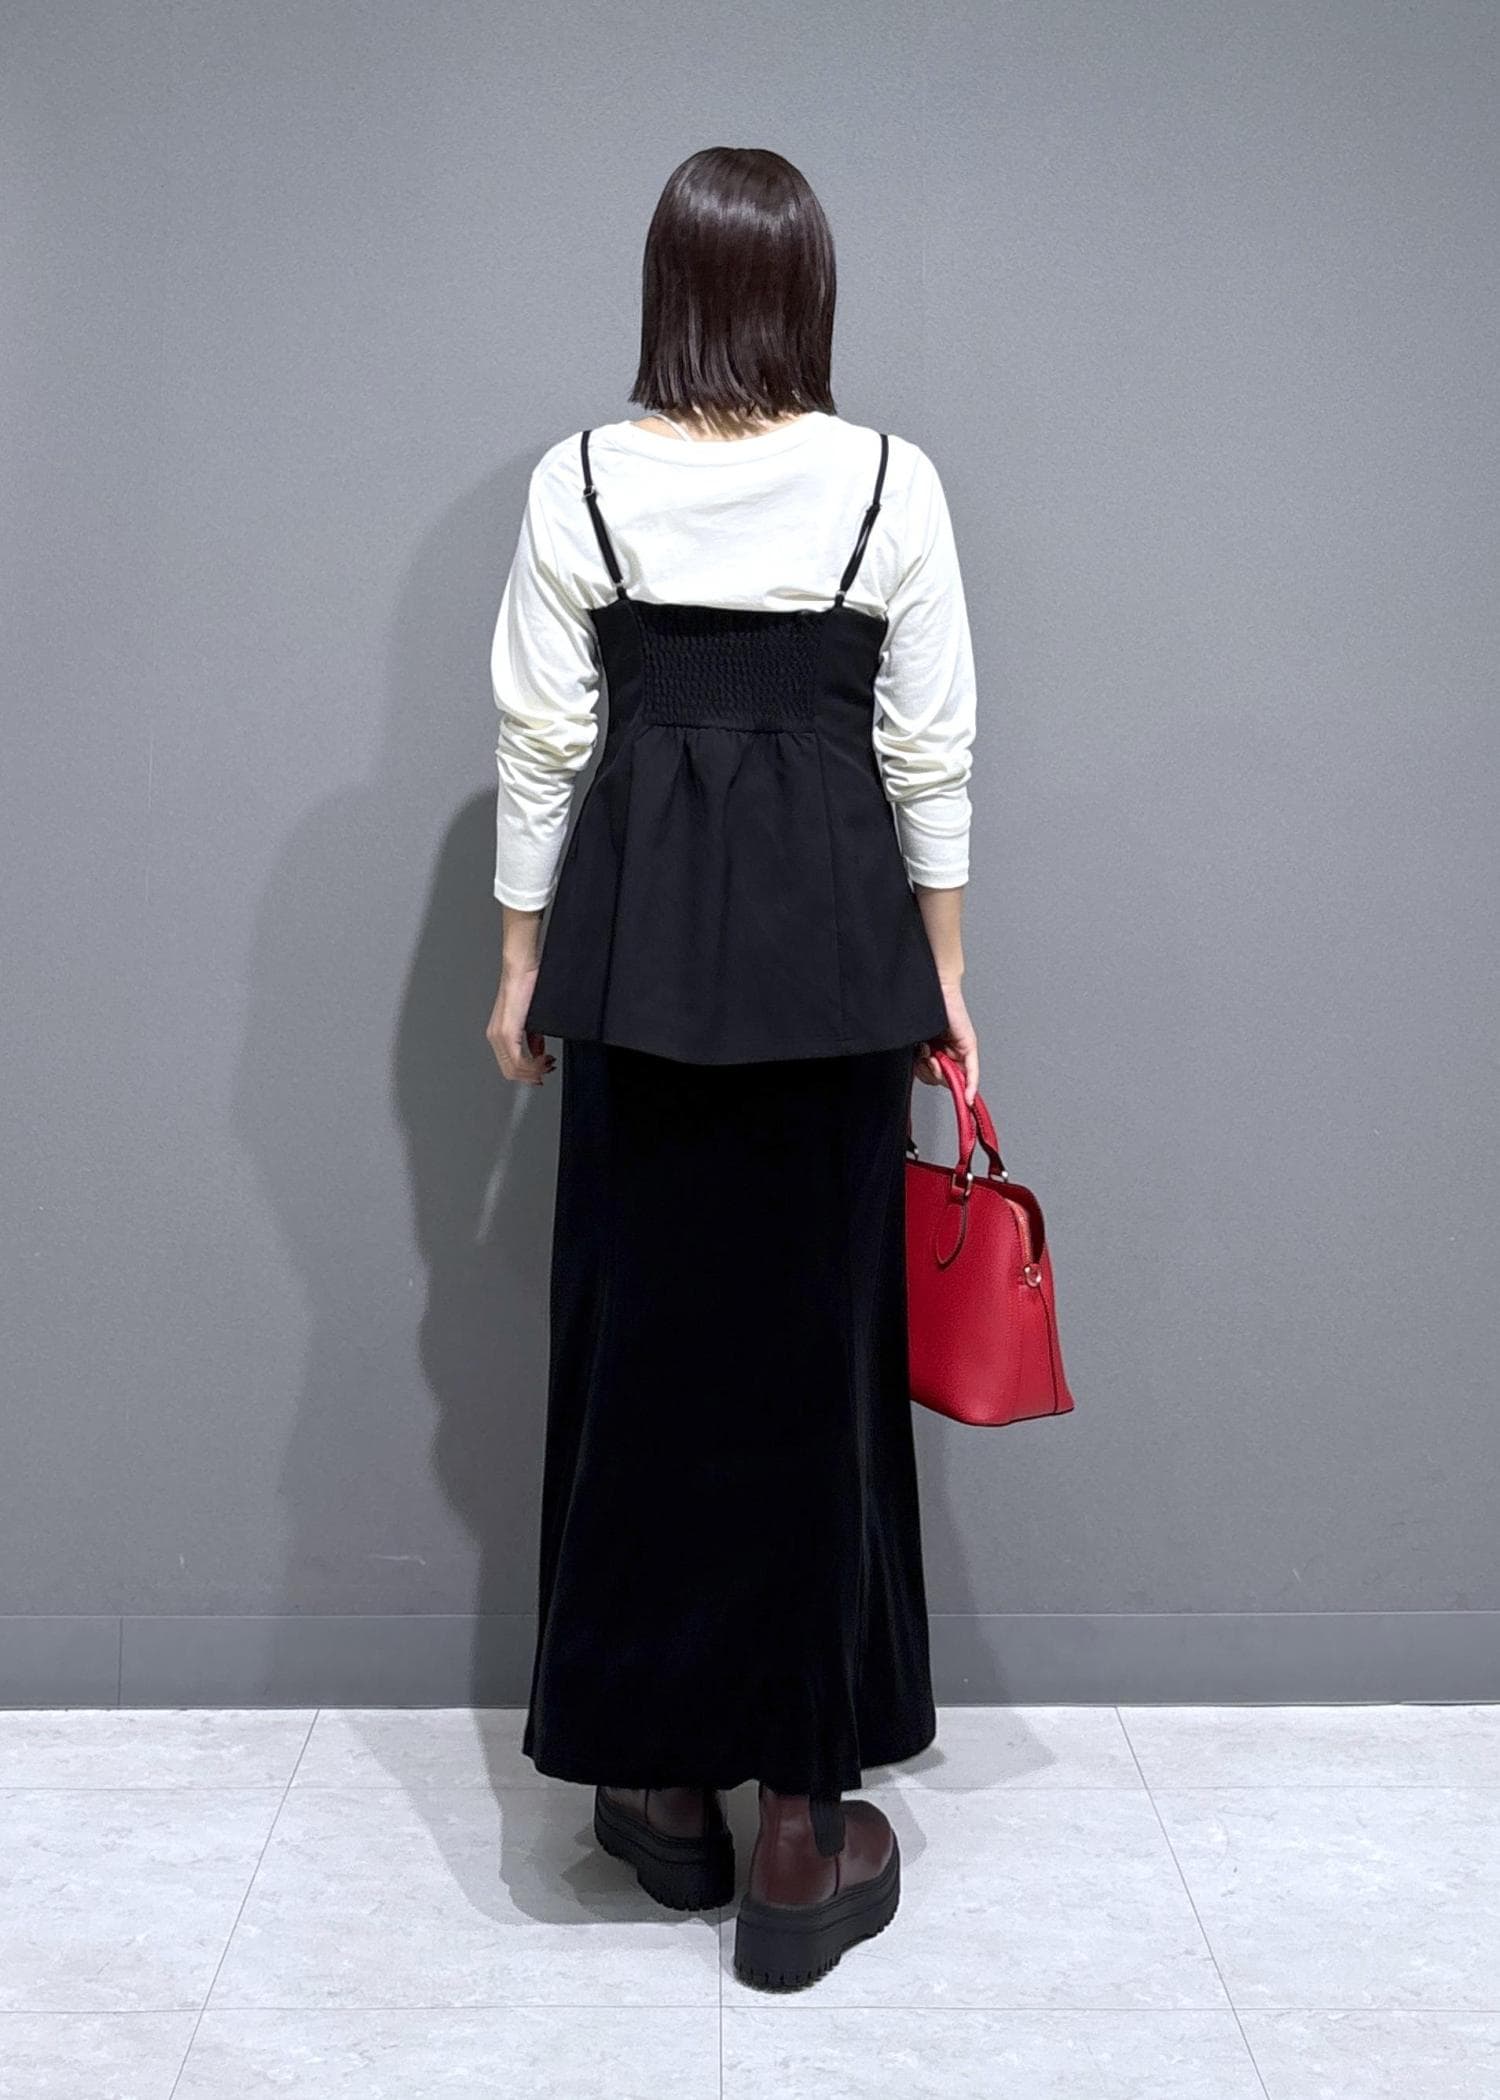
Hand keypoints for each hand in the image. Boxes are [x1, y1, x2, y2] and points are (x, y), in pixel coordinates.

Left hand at [486, 963, 554, 1084]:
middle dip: (532, 1075)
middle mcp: (495, 1036)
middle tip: (548, 1069)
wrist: (522, 969)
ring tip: (548, 1063)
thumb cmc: (527, 986)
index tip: (543, 1071)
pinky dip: (533, 1064)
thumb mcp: (532, 1019)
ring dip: (534, 1070)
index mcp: (499, 1034)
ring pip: (514, 1069)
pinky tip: (544, 1058)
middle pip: (510, 1072)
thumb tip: (538, 1052)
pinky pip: (518, 1060)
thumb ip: (533, 1039)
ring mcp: (499, 1035)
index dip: (528, 1074)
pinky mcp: (507, 1031)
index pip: (510, 1067)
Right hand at [914, 980, 978, 1105]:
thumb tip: (921, 1070)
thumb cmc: (924, 1008)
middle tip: (925, 1058)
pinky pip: (971, 1071)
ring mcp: (961, 1050)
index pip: (935, 1077)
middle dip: (931, 1073)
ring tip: (929, 1051)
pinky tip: (967, 1098)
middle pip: (942, 1080)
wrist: (935, 986)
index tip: (924, 1076)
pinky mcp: (969, 1046)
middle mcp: (950, 1052)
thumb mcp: (917, 1039)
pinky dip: (970, 1085)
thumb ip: (919, 1056)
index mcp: (936, 1050)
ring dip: (938, 1070)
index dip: (930, 1078)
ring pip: (952, 1078)